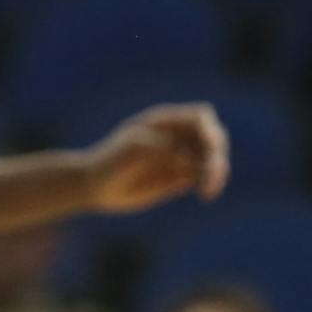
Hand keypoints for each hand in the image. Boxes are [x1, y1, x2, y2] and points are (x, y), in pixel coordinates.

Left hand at [83, 103, 228, 213]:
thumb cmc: (109, 162)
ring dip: (217, 172)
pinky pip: (203, 177)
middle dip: (216, 154)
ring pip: (212, 159)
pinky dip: (210, 183)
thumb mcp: (134, 149)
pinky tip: (205, 194)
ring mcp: (180, 157)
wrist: (94, 187)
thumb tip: (192, 159)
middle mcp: (177, 136)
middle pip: (213, 137)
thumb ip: (164, 148)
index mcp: (165, 121)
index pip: (200, 117)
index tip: (208, 148)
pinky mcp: (179, 177)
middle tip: (211, 174)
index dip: (209, 130)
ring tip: (208, 190)